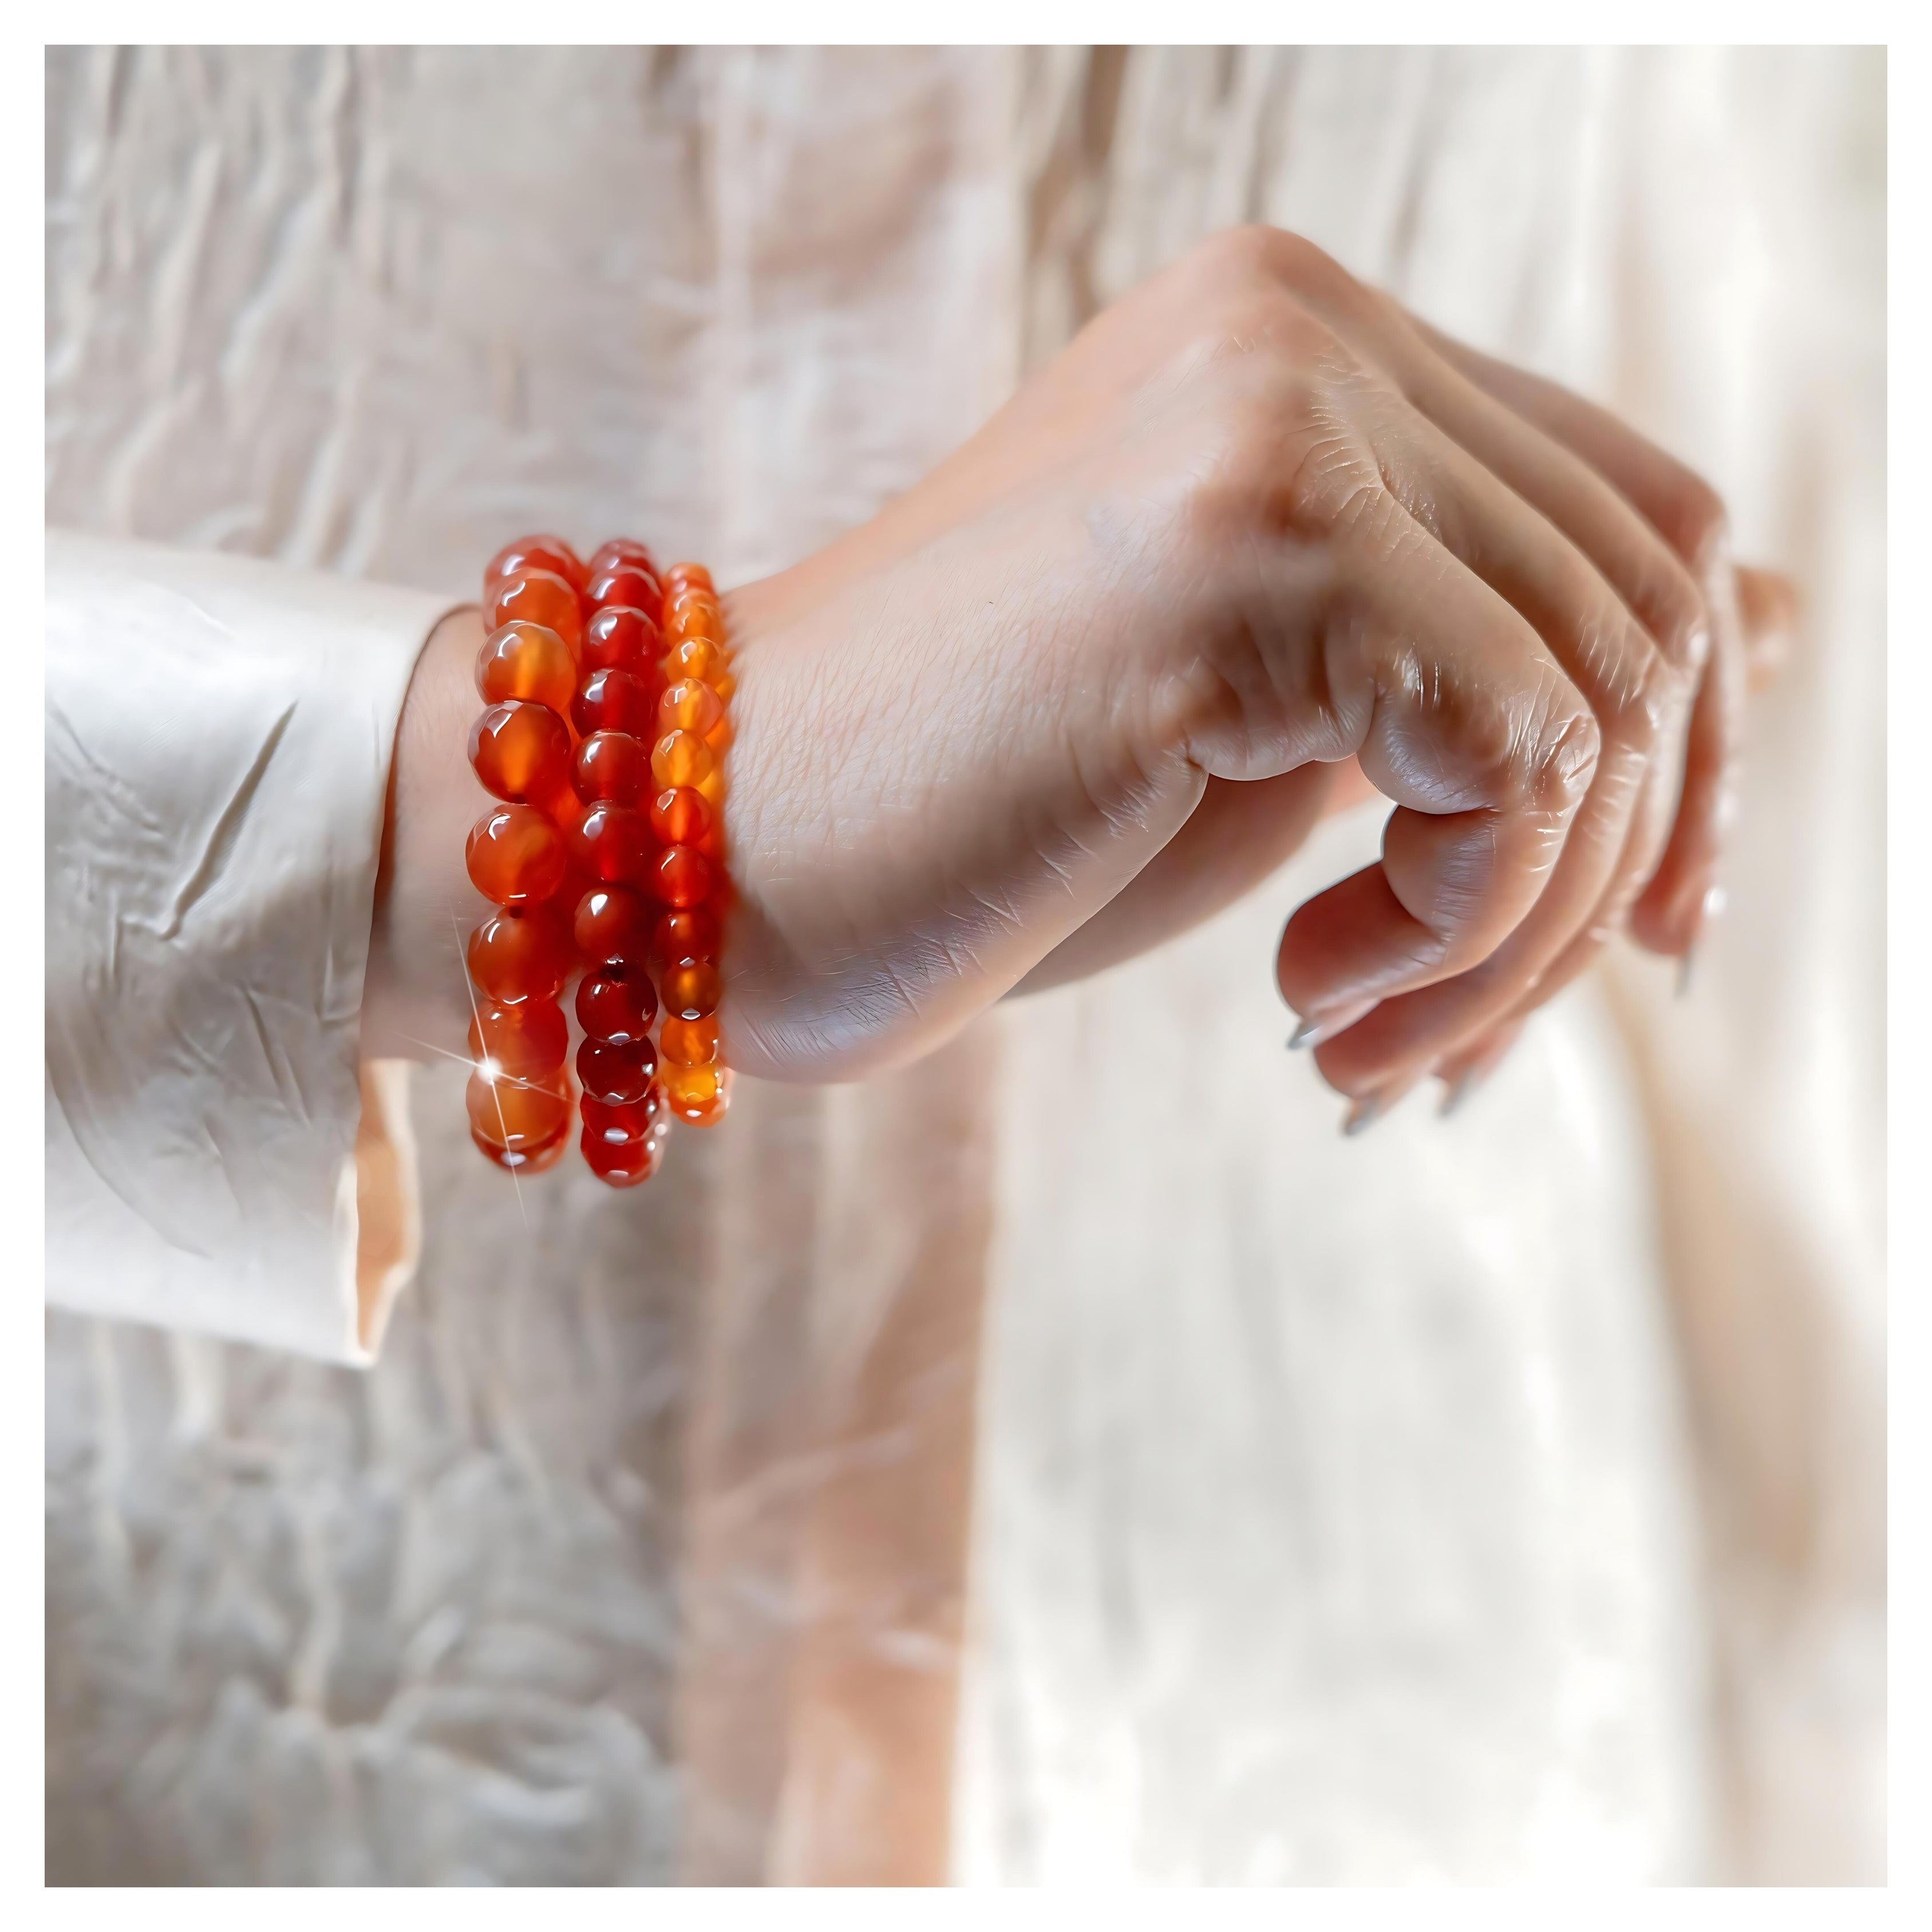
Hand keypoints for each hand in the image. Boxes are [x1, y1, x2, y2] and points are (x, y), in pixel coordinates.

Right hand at [721, 226, 1782, 1102]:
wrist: (699, 863)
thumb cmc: (967, 823)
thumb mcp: (1284, 734)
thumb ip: (1493, 655)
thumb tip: (1781, 629)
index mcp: (1301, 351)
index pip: (1630, 520)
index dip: (1686, 743)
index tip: (1633, 940)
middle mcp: (1298, 331)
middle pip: (1648, 600)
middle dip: (1604, 868)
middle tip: (1453, 1043)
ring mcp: (1268, 409)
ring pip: (1597, 694)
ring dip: (1514, 940)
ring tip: (1361, 1048)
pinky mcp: (1234, 538)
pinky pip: (1513, 754)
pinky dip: (1459, 930)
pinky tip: (1308, 1004)